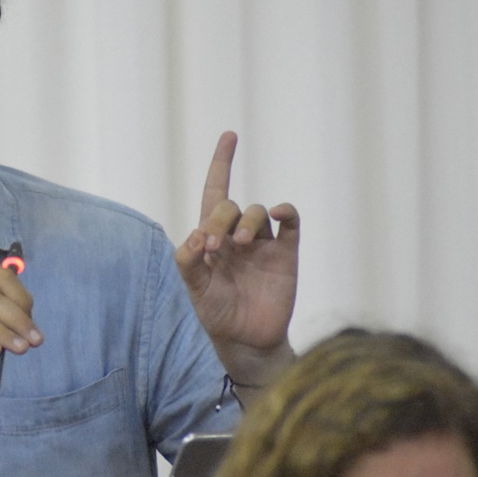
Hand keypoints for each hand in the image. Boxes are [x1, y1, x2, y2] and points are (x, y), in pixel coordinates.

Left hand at [175, 131, 298, 379]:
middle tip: (213, 245)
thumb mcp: (193, 288)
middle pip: (230, 205)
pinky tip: (280, 214)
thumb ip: (186, 262)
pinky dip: (286, 212)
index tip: (230, 136)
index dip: (221, 164)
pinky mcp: (286, 254)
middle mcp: (237, 234)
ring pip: (258, 211)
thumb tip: (194, 236)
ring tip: (237, 246)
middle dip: (220, 219)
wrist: (245, 340)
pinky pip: (290, 223)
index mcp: (212, 236)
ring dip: (246, 221)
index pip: (215, 191)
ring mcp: (263, 243)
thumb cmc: (216, 312)